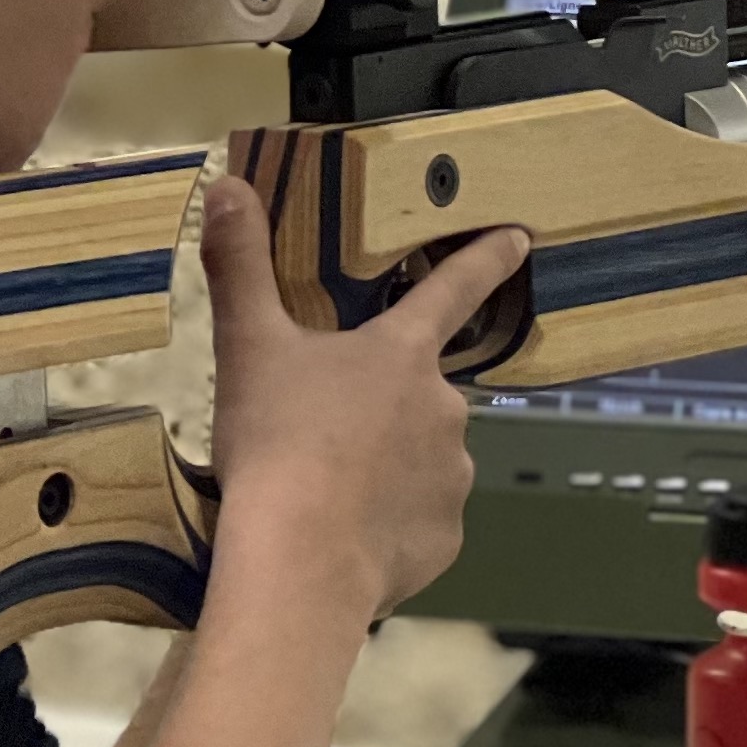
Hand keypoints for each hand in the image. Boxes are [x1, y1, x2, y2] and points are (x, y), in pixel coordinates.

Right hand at [199, 175, 531, 621]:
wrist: (301, 562)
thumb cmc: (278, 444)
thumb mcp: (248, 347)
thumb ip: (239, 265)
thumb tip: (225, 185)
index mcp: (402, 354)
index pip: (453, 288)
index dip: (486, 258)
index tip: (521, 238)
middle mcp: (445, 408)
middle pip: (419, 393)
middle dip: (382, 407)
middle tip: (324, 434)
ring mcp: (453, 476)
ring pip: (422, 459)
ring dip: (387, 467)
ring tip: (328, 492)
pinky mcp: (447, 538)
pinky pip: (420, 521)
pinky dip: (391, 524)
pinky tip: (348, 535)